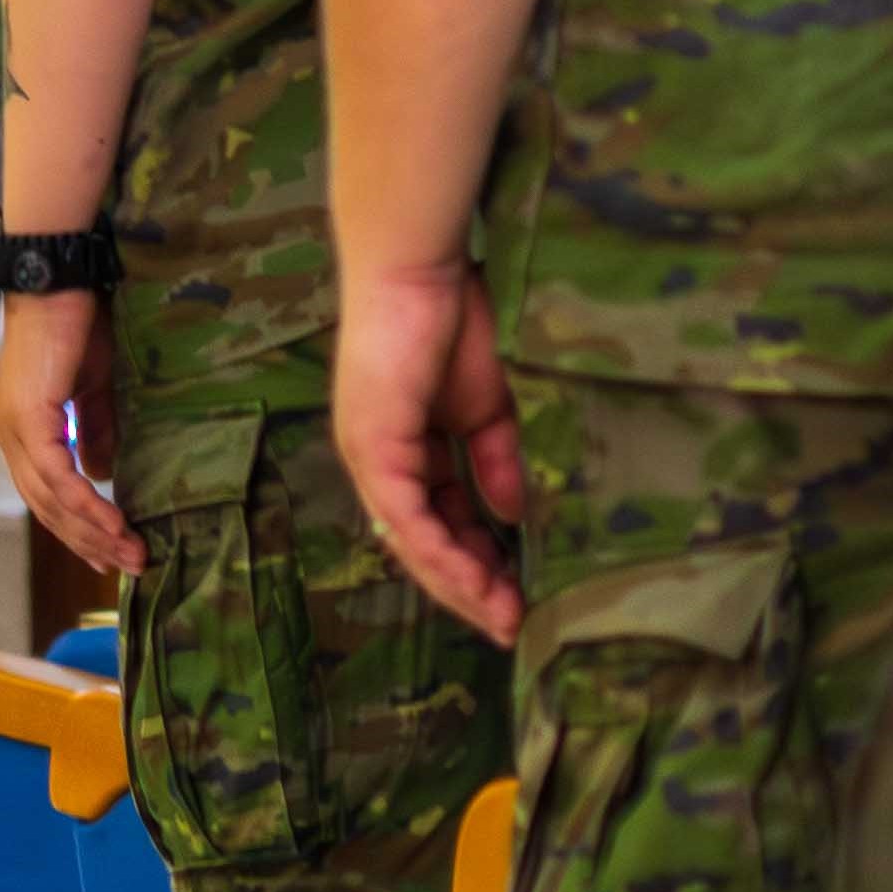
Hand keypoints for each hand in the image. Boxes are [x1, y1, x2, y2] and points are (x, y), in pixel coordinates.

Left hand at [0, 289, 140, 580]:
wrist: (60, 279)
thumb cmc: (77, 323)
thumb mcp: (93, 387)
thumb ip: (96, 430)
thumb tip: (102, 476)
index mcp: (21, 429)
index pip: (46, 495)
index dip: (79, 529)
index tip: (111, 554)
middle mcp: (9, 435)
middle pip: (48, 509)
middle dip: (91, 543)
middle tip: (131, 566)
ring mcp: (14, 429)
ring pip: (52, 501)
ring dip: (93, 532)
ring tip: (132, 553)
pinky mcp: (28, 419)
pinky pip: (58, 478)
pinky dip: (86, 505)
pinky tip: (114, 523)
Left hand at [332, 260, 525, 641]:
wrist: (421, 266)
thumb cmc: (456, 317)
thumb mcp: (489, 406)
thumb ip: (495, 461)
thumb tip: (512, 516)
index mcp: (406, 449)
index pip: (441, 521)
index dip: (480, 560)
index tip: (522, 593)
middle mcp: (380, 462)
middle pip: (424, 544)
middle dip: (472, 588)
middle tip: (516, 625)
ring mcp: (370, 456)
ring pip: (412, 542)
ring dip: (460, 585)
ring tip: (504, 619)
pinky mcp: (372, 446)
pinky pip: (406, 517)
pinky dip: (443, 554)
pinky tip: (477, 582)